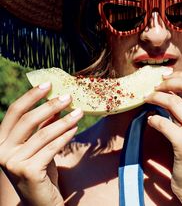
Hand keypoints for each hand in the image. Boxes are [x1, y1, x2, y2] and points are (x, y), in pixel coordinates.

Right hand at [0, 82, 82, 205]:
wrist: (40, 200)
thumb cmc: (40, 168)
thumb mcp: (40, 144)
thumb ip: (44, 125)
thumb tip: (56, 104)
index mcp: (2, 140)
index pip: (15, 112)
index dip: (31, 96)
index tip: (48, 84)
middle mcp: (2, 150)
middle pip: (28, 120)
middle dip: (50, 105)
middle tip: (69, 96)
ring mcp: (13, 162)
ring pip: (43, 134)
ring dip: (64, 120)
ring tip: (79, 112)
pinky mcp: (28, 172)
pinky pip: (52, 147)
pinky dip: (66, 135)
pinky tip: (76, 128)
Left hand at [145, 71, 181, 204]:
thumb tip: (170, 85)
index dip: (179, 74)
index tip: (164, 78)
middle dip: (166, 82)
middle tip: (153, 88)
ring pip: (172, 100)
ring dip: (154, 97)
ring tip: (146, 100)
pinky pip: (162, 122)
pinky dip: (152, 119)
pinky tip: (150, 120)